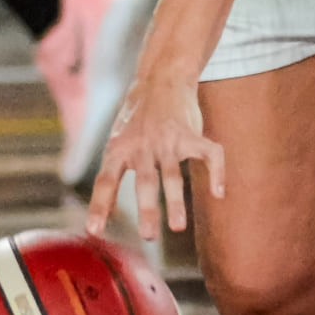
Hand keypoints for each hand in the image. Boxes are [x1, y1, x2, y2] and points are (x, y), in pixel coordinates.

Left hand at [86, 66, 224, 241]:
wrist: (161, 78)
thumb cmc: (136, 119)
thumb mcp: (117, 143)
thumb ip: (112, 175)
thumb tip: (104, 216)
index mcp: (119, 149)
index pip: (106, 181)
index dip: (100, 206)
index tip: (94, 231)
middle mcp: (142, 145)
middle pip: (145, 180)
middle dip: (147, 208)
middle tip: (148, 236)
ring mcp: (168, 139)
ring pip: (173, 173)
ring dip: (176, 201)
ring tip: (178, 227)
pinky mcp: (190, 134)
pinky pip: (208, 155)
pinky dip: (216, 173)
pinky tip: (220, 193)